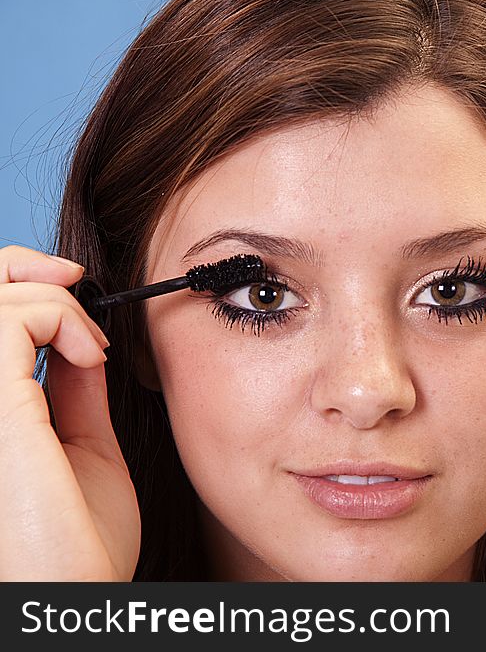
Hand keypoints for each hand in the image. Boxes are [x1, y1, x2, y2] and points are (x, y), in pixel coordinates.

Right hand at [0, 245, 139, 579]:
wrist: (77, 598)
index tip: (75, 290)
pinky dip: (57, 314)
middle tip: (75, 283)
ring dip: (50, 299)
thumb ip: (73, 392)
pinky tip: (90, 355)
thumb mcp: (82, 448)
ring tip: (92, 347)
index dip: (17, 285)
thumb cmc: (79, 544)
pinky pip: (10, 319)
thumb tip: (81, 340)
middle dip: (21, 269)